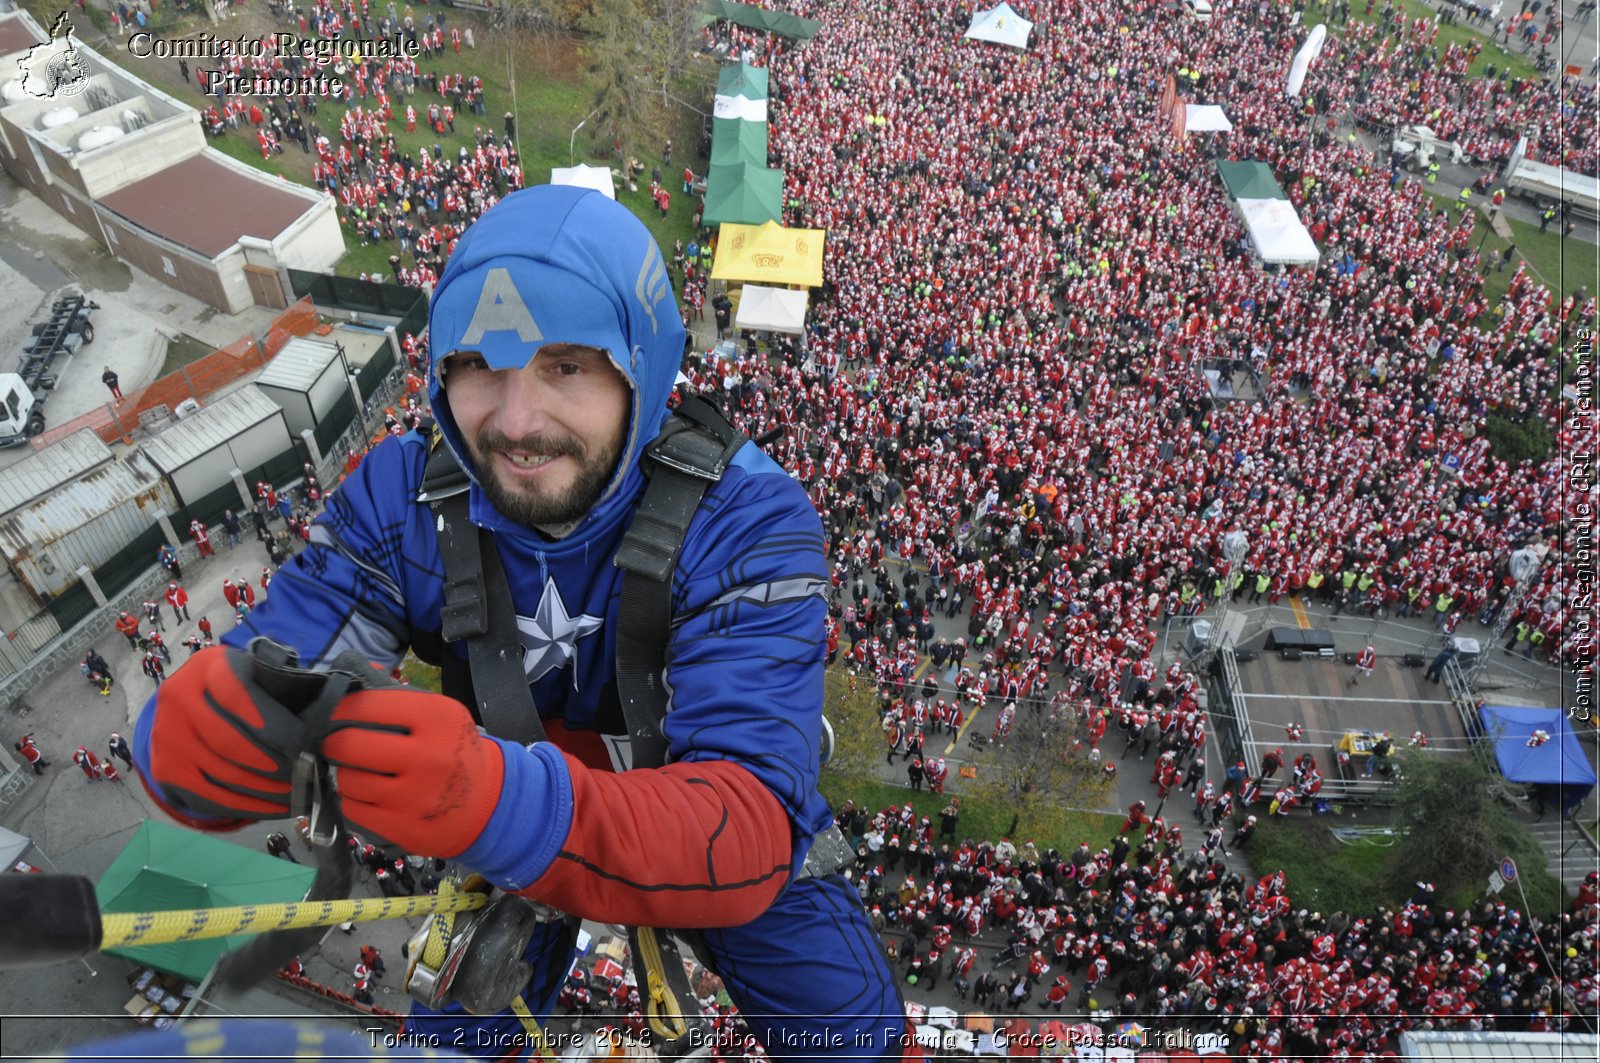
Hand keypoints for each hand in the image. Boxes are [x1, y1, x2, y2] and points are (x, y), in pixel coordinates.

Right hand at [146, 645, 308, 819]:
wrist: (188, 709)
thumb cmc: (241, 691)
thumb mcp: (255, 675)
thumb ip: (278, 687)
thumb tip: (320, 722)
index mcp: (207, 667)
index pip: (239, 695)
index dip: (274, 724)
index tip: (307, 744)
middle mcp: (178, 698)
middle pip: (231, 741)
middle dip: (276, 763)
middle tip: (310, 775)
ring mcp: (167, 736)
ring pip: (224, 773)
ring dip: (268, 790)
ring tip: (302, 794)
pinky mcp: (167, 770)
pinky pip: (213, 797)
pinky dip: (250, 806)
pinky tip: (279, 808)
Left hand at [321, 689, 503, 857]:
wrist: (488, 803)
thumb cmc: (456, 752)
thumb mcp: (442, 716)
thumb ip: (400, 698)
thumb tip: (353, 679)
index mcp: (438, 719)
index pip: (368, 706)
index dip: (342, 708)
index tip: (334, 711)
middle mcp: (428, 757)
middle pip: (349, 745)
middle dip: (334, 742)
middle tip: (336, 742)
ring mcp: (414, 797)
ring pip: (348, 780)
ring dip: (347, 773)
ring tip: (361, 771)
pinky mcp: (403, 828)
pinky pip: (353, 809)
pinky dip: (354, 800)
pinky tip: (370, 795)